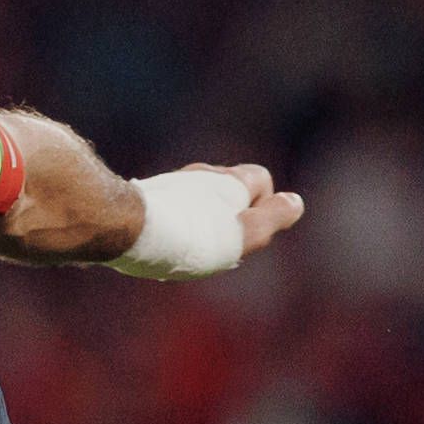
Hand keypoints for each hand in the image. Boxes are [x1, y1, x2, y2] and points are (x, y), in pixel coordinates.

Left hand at [117, 161, 303, 277]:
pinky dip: (173, 224)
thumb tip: (295, 202)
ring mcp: (171, 183)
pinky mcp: (145, 195)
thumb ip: (273, 218)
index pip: (260, 179)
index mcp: (230, 180)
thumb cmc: (192, 237)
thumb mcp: (244, 234)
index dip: (263, 205)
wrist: (127, 228)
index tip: (247, 232)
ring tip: (186, 250)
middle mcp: (201, 173)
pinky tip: (160, 247)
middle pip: (226, 189)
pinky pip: (169, 208)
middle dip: (228, 215)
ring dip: (199, 220)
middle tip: (217, 247)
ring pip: (196, 199)